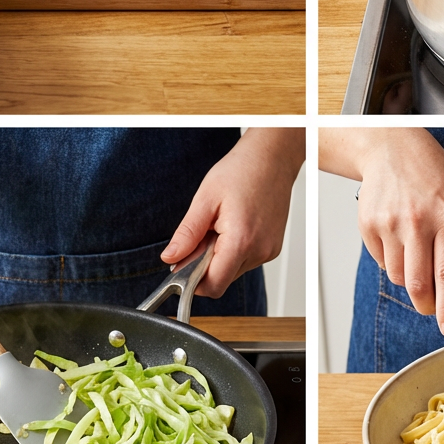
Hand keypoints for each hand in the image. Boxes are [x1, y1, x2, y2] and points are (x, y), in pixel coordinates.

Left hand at [160, 129, 303, 298]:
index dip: (192, 280)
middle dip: (205, 265)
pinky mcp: (273, 248)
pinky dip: (234, 250)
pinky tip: (234, 226)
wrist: (272, 158)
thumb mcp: (205, 199)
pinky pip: (246, 261)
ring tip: (221, 225)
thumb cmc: (243, 171)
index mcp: (241, 241)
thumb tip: (170, 258)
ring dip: (220, 257)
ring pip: (233, 271)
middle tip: (203, 234)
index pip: (213, 285)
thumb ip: (187, 234)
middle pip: (222, 280)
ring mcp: (269, 251)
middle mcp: (259, 251)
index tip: (182, 264)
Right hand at [354, 130, 443, 336]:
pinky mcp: (369, 226)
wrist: (392, 149)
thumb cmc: (431, 173)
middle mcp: (417, 222)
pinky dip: (391, 262)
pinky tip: (399, 240)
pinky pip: (381, 262)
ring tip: (417, 255)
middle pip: (419, 285)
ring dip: (410, 280)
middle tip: (432, 306)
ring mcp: (390, 224)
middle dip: (427, 306)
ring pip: (398, 277)